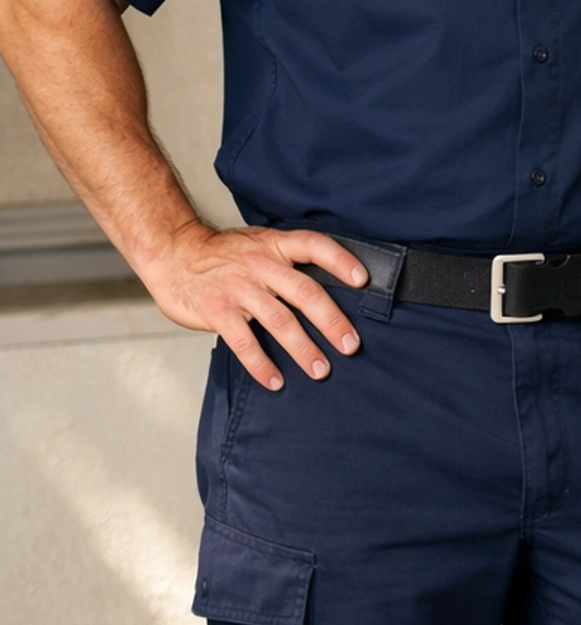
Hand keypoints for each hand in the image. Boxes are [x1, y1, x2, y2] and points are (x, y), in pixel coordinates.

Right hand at [143, 222, 369, 390]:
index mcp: (274, 245)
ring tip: (321, 370)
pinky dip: (261, 364)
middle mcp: (260, 264)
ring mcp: (238, 288)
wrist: (173, 252)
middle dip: (331, 321)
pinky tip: (275, 380)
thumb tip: (326, 290)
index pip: (314, 245)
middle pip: (304, 292)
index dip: (340, 260)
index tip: (363, 280)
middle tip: (350, 346)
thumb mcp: (258, 244)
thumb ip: (287, 262)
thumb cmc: (221, 254)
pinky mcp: (218, 311)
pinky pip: (244, 341)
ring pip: (279, 320)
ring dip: (303, 348)